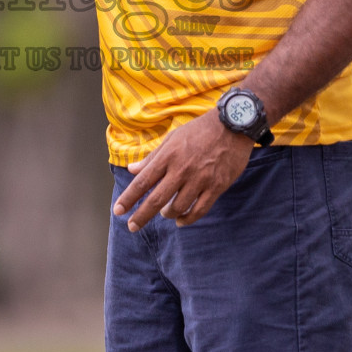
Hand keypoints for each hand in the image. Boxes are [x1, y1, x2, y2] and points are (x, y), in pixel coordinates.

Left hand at [112, 112, 254, 230]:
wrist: (233, 125)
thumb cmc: (200, 130)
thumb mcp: (172, 138)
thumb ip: (152, 157)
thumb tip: (132, 170)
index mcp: (168, 156)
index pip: (143, 181)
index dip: (128, 198)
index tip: (118, 210)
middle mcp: (181, 170)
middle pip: (157, 200)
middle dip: (141, 216)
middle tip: (132, 226)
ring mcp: (200, 179)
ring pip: (178, 207)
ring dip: (168, 214)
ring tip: (165, 214)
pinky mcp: (217, 186)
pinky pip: (199, 210)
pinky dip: (188, 219)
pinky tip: (181, 221)